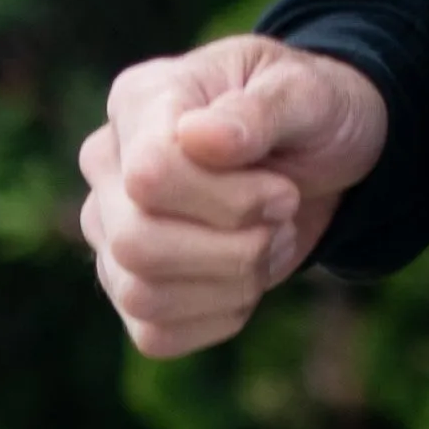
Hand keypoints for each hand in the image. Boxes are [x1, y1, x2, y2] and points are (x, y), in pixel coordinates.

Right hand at [79, 35, 389, 357]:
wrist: (319, 159)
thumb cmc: (306, 116)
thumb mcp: (303, 95)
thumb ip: (257, 111)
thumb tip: (198, 138)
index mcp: (139, 102)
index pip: (150, 174)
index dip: (227, 200)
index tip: (284, 191)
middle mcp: (108, 167)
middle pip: (135, 242)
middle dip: (232, 251)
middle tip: (281, 223)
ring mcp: (112, 230)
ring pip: (141, 295)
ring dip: (229, 286)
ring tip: (268, 247)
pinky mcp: (132, 286)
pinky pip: (154, 334)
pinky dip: (217, 320)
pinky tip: (246, 284)